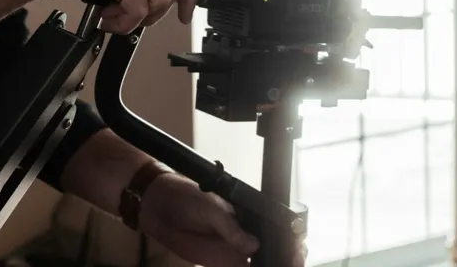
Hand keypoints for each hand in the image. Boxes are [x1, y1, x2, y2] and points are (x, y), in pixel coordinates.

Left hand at [139, 173, 306, 266]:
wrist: (159, 208)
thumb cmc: (188, 196)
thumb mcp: (211, 206)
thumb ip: (231, 226)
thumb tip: (253, 244)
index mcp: (252, 212)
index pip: (279, 226)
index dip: (292, 239)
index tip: (297, 250)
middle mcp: (249, 231)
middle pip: (277, 248)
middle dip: (288, 257)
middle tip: (291, 264)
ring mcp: (238, 249)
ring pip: (263, 263)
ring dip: (272, 266)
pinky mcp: (225, 263)